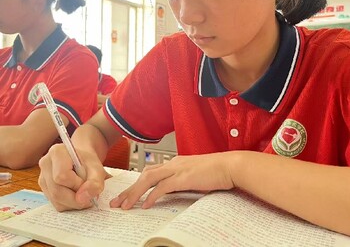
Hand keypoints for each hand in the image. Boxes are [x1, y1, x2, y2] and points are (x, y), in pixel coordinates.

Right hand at [38, 144, 108, 210]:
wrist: (82, 158)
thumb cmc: (88, 161)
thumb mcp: (97, 168)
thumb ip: (94, 182)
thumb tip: (83, 199)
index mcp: (57, 152)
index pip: (62, 176)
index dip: (77, 185)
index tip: (88, 183)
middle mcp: (46, 164)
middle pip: (57, 191)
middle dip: (76, 197)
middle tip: (89, 193)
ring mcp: (43, 177)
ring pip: (56, 200)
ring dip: (74, 202)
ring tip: (84, 192)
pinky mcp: (45, 189)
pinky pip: (56, 204)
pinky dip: (69, 204)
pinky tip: (77, 195)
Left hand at [111, 152, 235, 209]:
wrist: (229, 166)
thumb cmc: (215, 171)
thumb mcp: (193, 176)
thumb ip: (181, 182)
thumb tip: (170, 192)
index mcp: (174, 163)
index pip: (150, 172)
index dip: (136, 184)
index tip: (126, 195)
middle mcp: (172, 164)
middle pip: (144, 175)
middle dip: (129, 189)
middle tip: (117, 202)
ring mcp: (178, 169)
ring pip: (148, 179)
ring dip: (135, 193)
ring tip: (125, 206)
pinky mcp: (184, 177)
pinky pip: (163, 187)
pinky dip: (152, 196)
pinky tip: (145, 205)